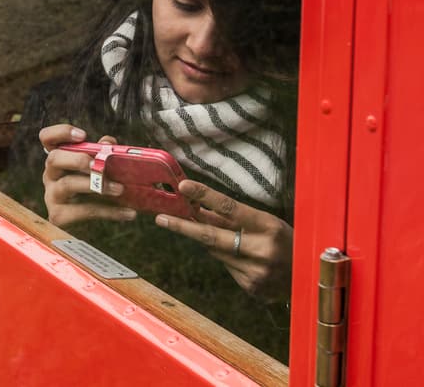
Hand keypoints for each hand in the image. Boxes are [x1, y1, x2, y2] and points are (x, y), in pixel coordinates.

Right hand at [39, 124, 135, 225]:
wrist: (87, 225)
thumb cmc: (96, 190)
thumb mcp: (99, 169)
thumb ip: (104, 153)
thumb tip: (108, 143)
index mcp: (59, 159)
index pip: (47, 138)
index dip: (61, 132)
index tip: (83, 135)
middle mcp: (50, 175)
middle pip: (54, 158)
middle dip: (78, 159)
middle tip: (98, 164)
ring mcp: (52, 196)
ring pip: (67, 184)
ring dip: (96, 185)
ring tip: (120, 189)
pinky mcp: (59, 216)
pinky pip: (84, 211)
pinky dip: (109, 211)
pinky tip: (129, 213)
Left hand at [154, 179, 292, 300]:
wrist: (313, 280)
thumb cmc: (289, 243)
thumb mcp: (267, 223)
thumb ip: (233, 217)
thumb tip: (199, 207)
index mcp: (269, 227)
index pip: (230, 207)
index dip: (205, 196)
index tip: (183, 187)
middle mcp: (261, 250)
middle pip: (212, 236)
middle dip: (183, 226)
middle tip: (161, 218)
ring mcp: (255, 272)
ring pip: (217, 252)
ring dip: (214, 243)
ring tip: (234, 239)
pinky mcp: (251, 287)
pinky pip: (228, 267)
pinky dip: (229, 259)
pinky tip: (248, 260)